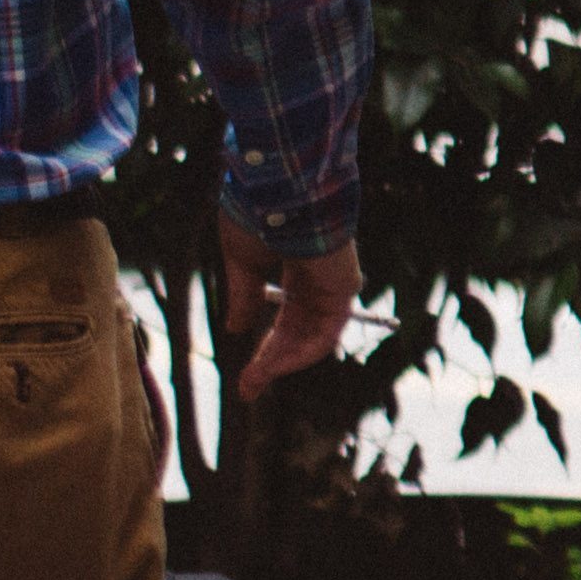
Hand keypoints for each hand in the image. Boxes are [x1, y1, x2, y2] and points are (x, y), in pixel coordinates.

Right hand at [216, 215, 361, 385]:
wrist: (281, 191)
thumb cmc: (259, 215)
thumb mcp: (242, 262)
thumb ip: (244, 296)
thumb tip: (236, 329)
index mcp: (294, 269)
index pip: (284, 317)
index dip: (264, 346)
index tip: (244, 375)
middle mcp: (316, 281)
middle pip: (296, 333)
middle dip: (271, 362)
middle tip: (247, 388)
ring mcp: (332, 286)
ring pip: (310, 338)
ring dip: (281, 363)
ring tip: (252, 382)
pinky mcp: (344, 289)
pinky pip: (325, 333)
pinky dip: (302, 354)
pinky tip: (274, 367)